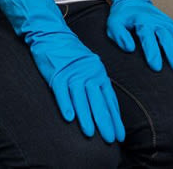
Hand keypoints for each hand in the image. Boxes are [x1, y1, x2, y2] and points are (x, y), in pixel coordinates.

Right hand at [0, 0, 124, 142]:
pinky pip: (61, 91)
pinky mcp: (57, 73)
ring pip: (81, 98)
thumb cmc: (71, 55)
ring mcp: (72, 73)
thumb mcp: (90, 67)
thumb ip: (98, 85)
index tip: (120, 134)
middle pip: (98, 101)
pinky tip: (69, 117)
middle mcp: (88, 74)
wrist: (53, 34)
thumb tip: (108, 106)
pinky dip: (66, 104)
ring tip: (91, 134)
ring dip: (86, 117)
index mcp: (99, 73)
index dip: (115, 118)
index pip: (109, 99)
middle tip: (111, 139)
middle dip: (105, 122)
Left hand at [106, 0, 172, 71]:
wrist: (133, 0)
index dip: (153, 53)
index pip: (148, 38)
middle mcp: (156, 20)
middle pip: (167, 36)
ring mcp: (165, 20)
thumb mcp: (113, 25)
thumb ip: (119, 36)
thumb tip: (130, 48)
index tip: (156, 67)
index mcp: (141, 21)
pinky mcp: (170, 22)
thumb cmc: (122, 16)